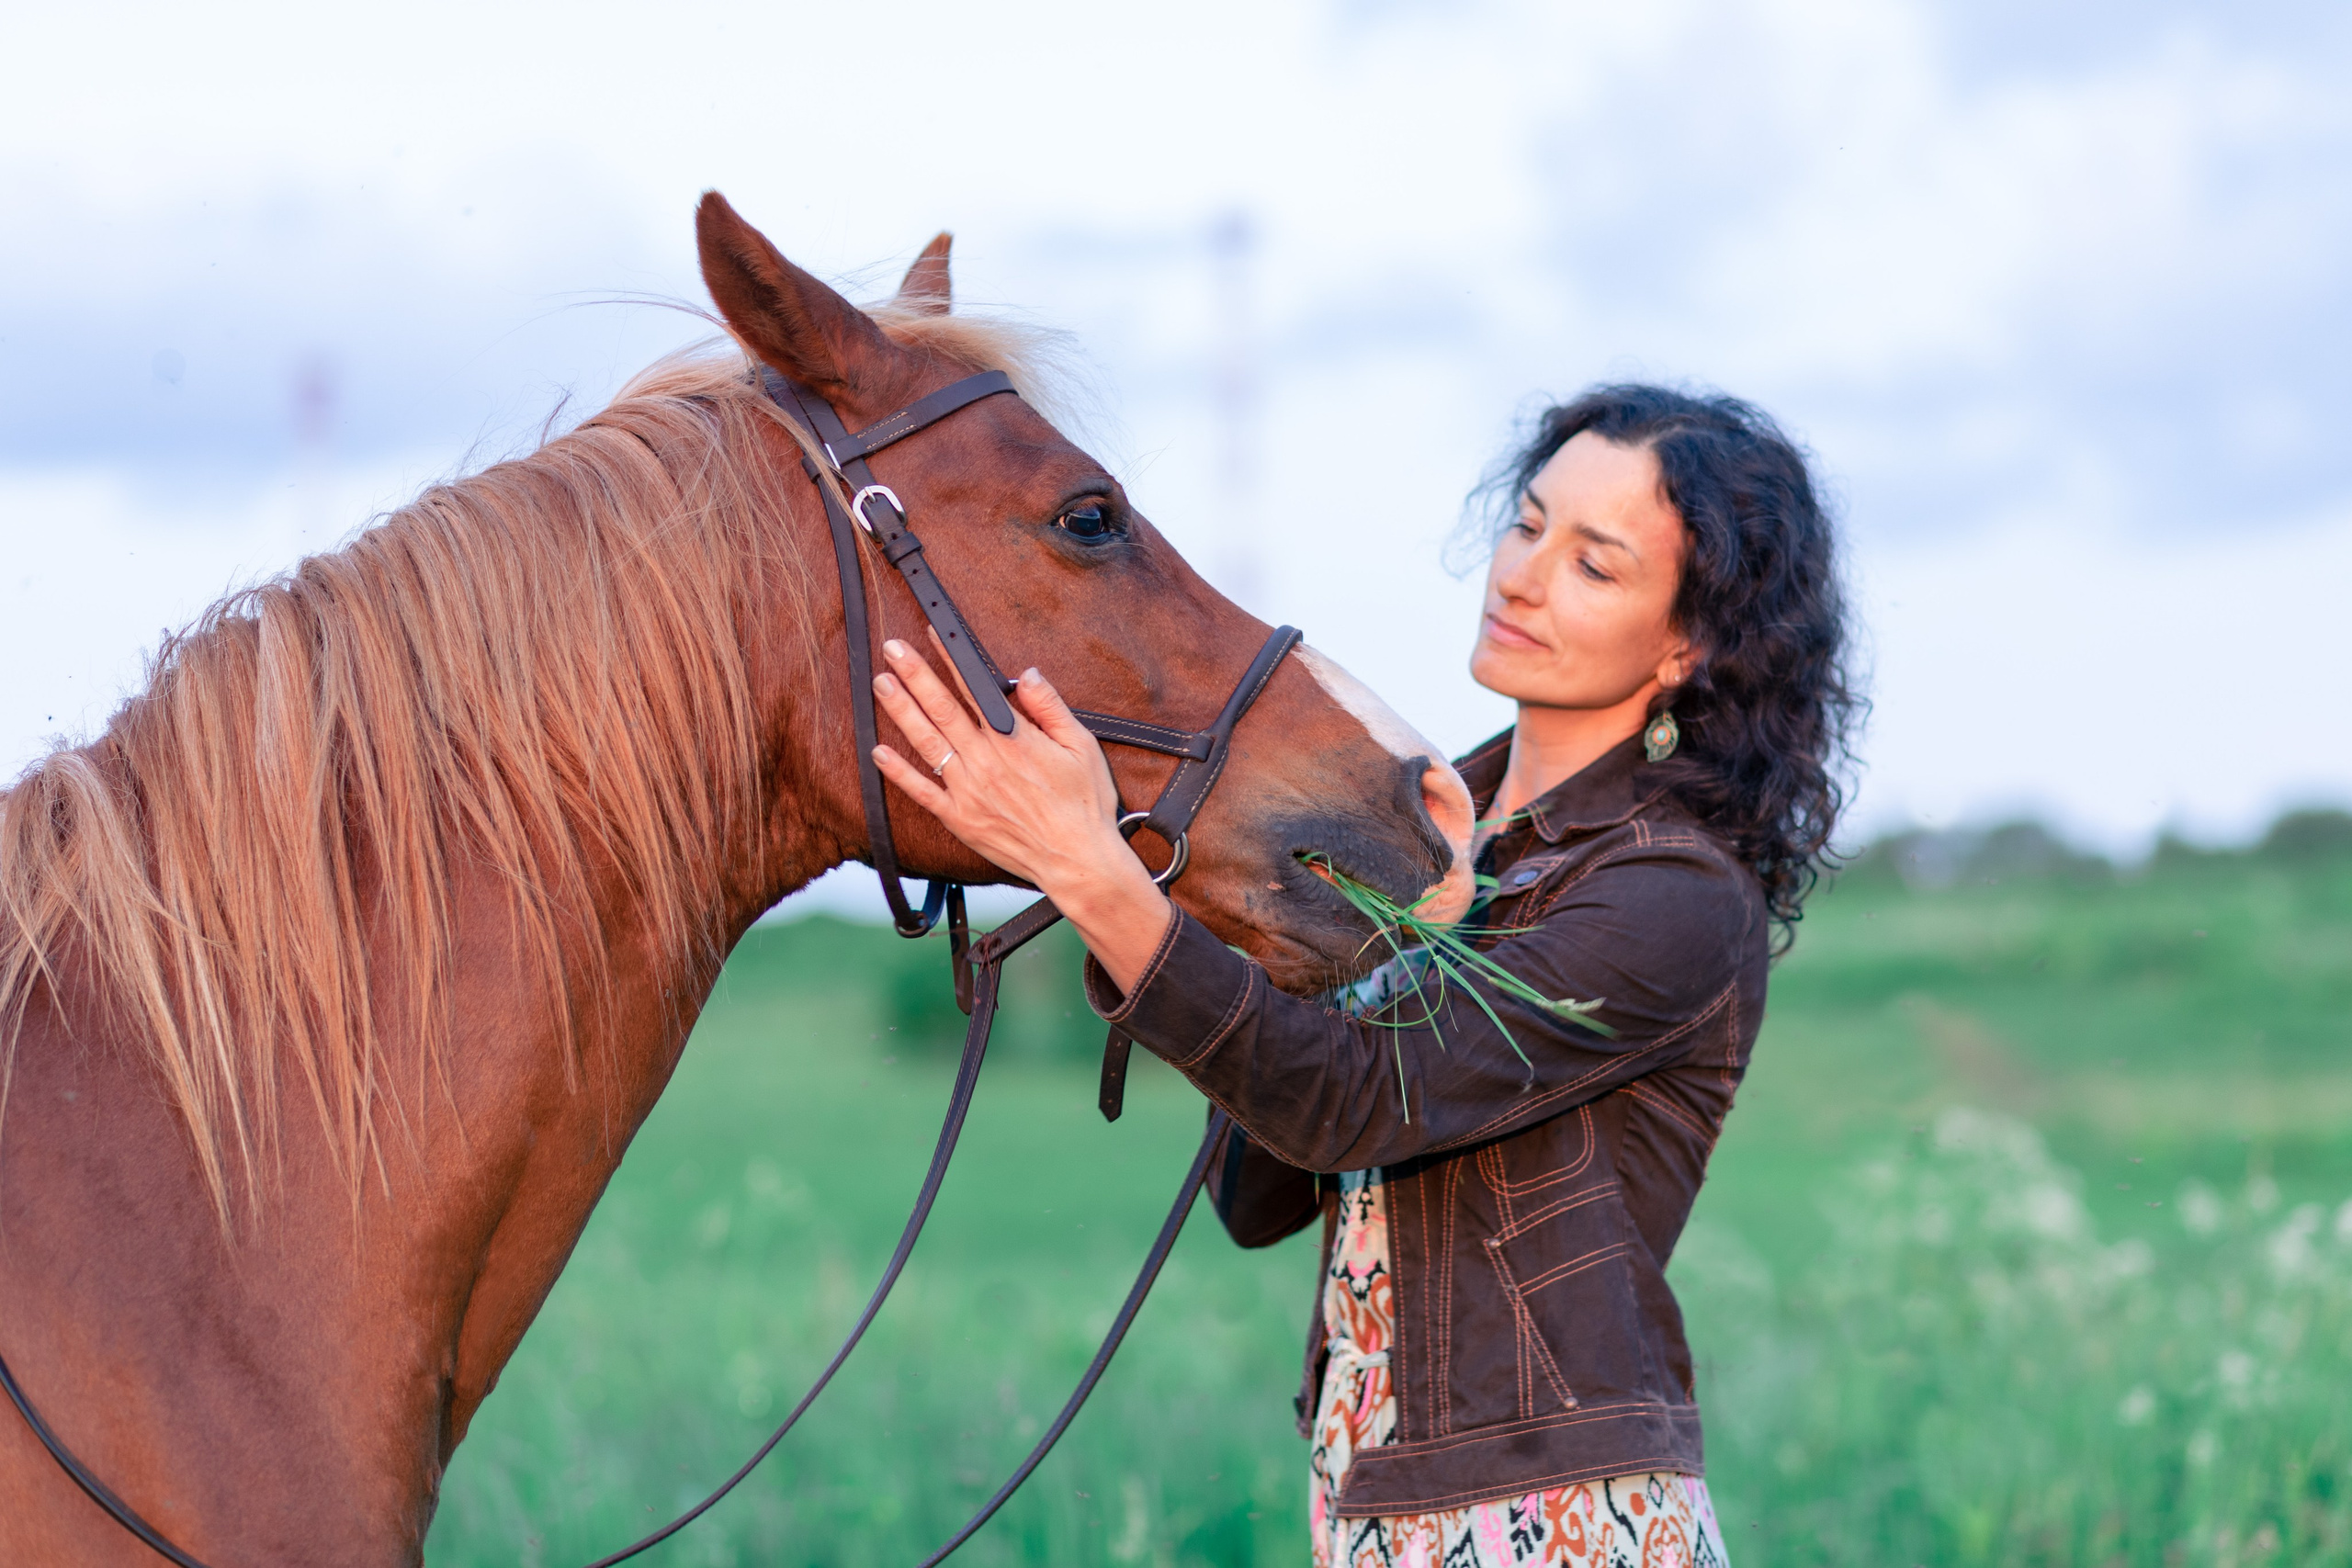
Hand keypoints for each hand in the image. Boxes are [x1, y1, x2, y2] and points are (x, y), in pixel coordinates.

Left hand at [870, 635, 1173, 991]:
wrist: (1077, 861)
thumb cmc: (1084, 805)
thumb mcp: (1081, 746)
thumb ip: (1050, 707)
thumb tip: (1027, 674)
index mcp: (1013, 739)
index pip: (974, 688)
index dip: (951, 658)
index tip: (934, 634)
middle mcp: (985, 761)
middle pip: (941, 709)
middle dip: (914, 675)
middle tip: (892, 649)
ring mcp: (968, 791)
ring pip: (926, 743)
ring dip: (901, 711)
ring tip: (881, 685)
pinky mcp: (960, 819)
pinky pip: (922, 792)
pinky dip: (899, 773)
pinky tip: (879, 753)